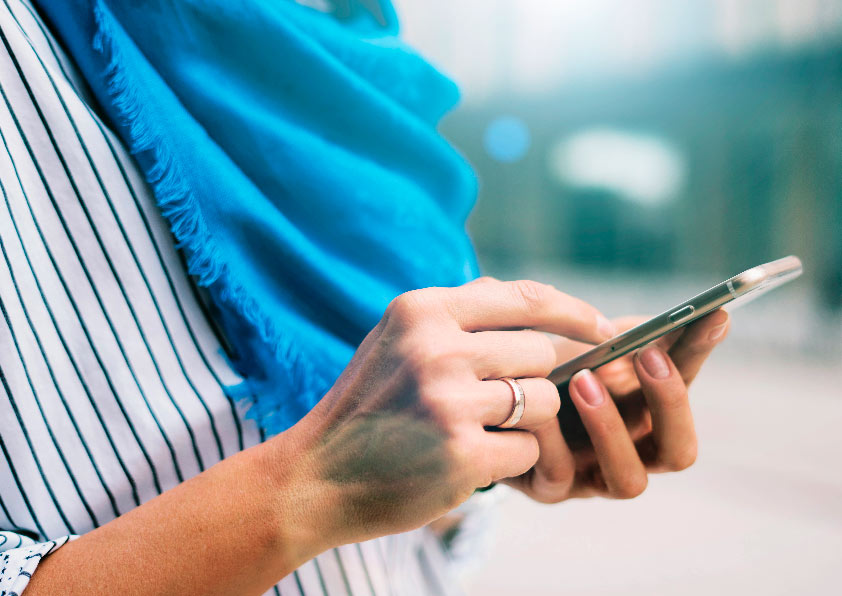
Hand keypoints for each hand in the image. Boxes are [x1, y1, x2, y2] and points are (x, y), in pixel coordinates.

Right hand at [282, 278, 614, 547]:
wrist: (314, 477)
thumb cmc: (367, 406)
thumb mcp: (397, 340)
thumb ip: (459, 316)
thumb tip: (537, 303)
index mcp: (422, 310)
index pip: (524, 297)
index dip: (574, 311)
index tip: (604, 328)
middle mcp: (436, 347)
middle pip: (541, 352)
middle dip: (535, 381)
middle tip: (501, 404)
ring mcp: (448, 400)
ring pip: (543, 400)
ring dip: (525, 423)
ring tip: (479, 432)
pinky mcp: (460, 452)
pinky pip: (529, 449)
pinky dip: (511, 459)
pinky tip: (472, 461)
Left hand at [506, 310, 729, 501]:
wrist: (490, 389)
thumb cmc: (549, 365)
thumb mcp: (589, 343)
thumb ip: (633, 334)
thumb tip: (682, 317)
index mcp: (648, 411)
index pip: (687, 384)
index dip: (700, 353)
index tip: (711, 314)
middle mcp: (632, 451)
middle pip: (679, 451)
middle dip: (669, 402)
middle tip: (647, 355)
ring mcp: (594, 477)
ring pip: (629, 480)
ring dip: (610, 427)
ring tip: (583, 379)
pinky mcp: (551, 488)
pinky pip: (559, 473)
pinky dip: (551, 437)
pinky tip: (537, 406)